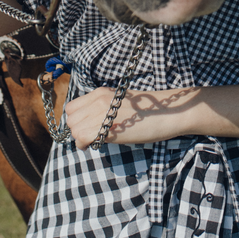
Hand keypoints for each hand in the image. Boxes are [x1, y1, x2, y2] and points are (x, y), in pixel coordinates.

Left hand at [65, 87, 197, 149]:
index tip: (87, 127)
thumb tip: (91, 122)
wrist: (167, 113)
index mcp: (100, 92)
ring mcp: (101, 113)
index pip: (72, 107)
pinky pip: (81, 138)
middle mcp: (97, 100)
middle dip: (78, 130)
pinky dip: (85, 145)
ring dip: (82, 138)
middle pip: (70, 119)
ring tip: (97, 140)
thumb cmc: (149, 111)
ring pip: (74, 129)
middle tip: (92, 136)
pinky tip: (98, 144)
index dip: (77, 120)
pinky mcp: (106, 127)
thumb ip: (104, 107)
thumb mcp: (121, 102)